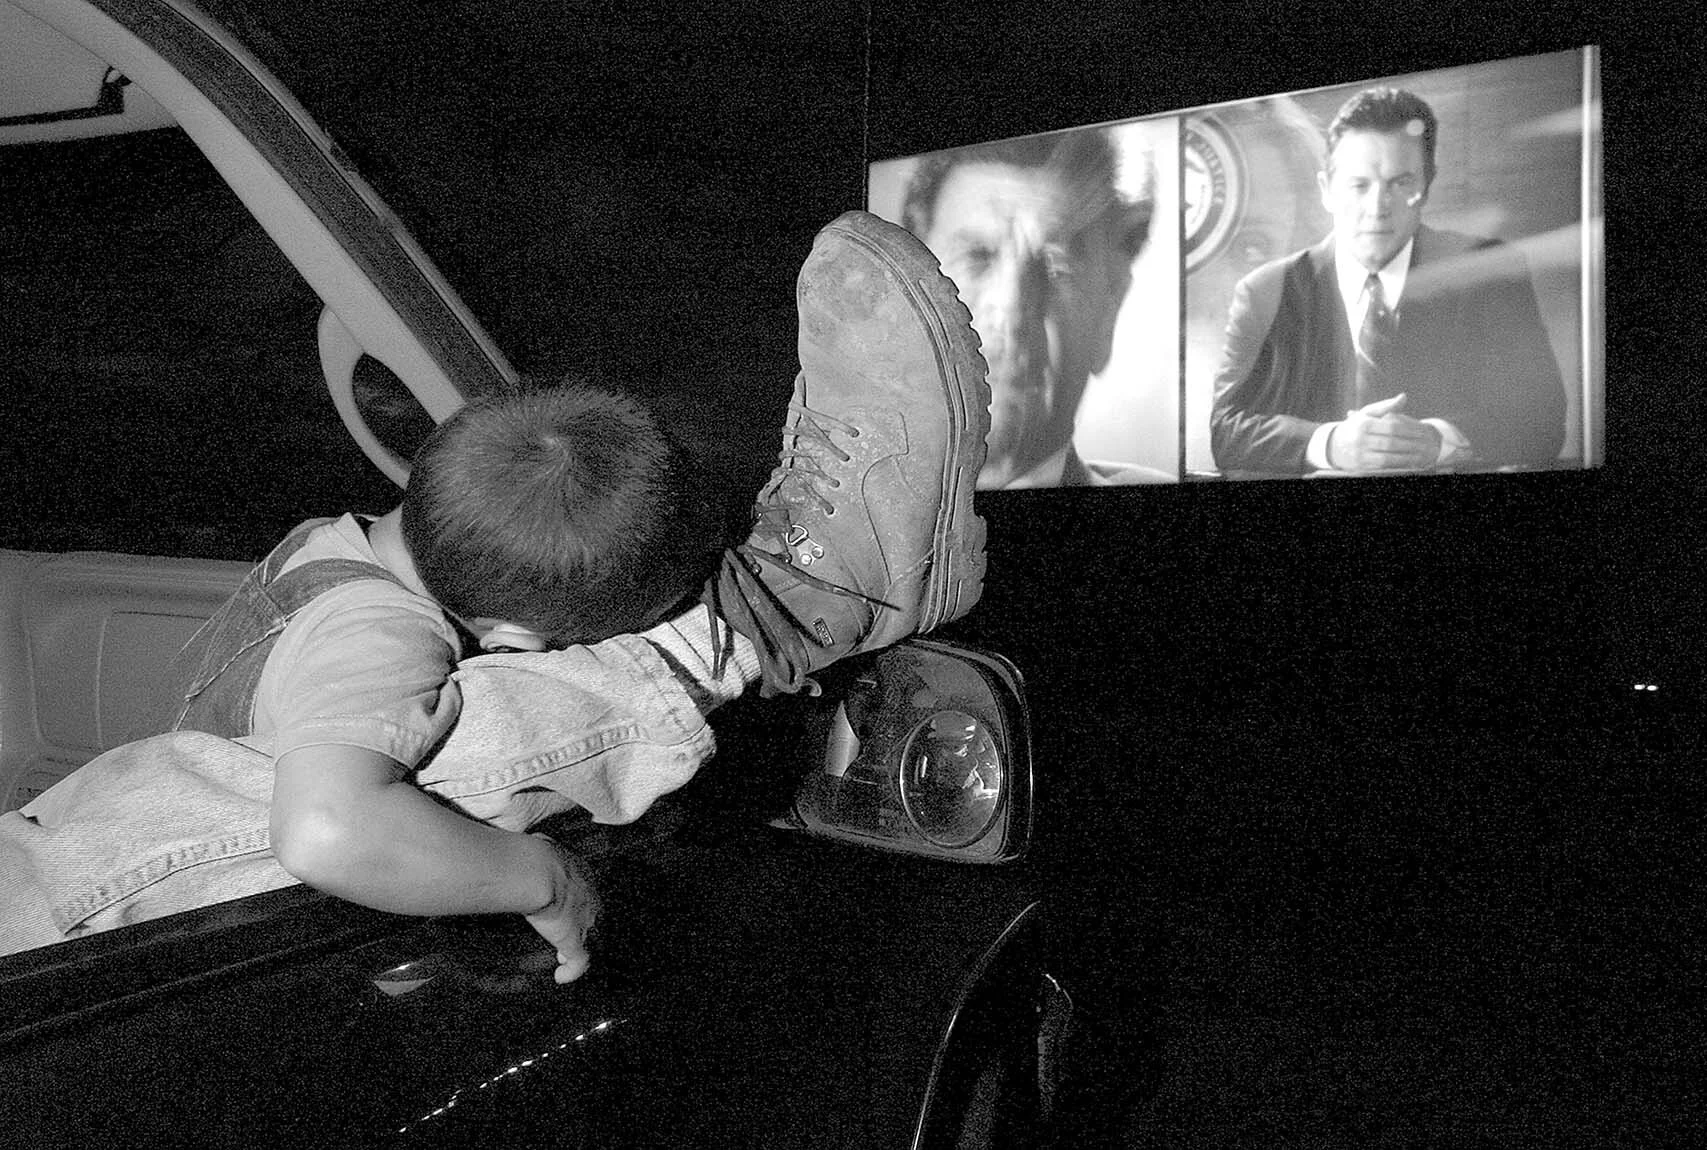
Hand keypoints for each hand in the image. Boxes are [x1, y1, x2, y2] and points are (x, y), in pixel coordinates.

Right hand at [524, 834, 599, 983]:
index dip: (577, 904)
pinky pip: (580, 962)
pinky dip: (571, 971)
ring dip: (579, 949)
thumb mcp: (539, 847)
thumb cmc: (532, 856)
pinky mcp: (575, 940)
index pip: (586, 893)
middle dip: (584, 928)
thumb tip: (525, 848)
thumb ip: (538, 852)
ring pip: (591, 940)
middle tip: (570, 937)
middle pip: (594, 917)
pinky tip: (561, 977)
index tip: (565, 911)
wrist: (535, 872)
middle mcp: (590, 898)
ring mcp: (585, 920)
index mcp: (582, 874)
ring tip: (565, 959)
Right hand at [1326, 393, 1441, 472]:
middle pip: (1391, 443)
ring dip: (1406, 457)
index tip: (1423, 431)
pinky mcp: (1360, 466)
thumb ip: (1386, 406)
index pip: (1392, 426)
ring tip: (1421, 455)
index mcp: (1364, 424)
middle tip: (1426, 444)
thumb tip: (1404, 397)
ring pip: (1388, 457)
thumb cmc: (1356, 427)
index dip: (1409, 429)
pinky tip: (1408, 463)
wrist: (1332, 445)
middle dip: (1410, 444)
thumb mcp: (1367, 414)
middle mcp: (1360, 439)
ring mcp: (1359, 454)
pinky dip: (1397, 465)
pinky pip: (1382, 467)